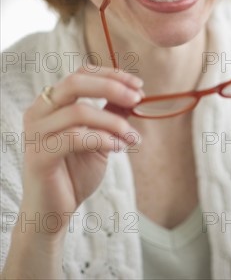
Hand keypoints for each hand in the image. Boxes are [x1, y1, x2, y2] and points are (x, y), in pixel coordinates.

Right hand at [20, 66, 142, 238]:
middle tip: (137, 98)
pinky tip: (118, 148)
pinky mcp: (39, 155)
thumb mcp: (100, 138)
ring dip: (113, 122)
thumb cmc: (75, 173)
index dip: (112, 75)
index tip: (139, 85)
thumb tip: (135, 94)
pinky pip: (74, 137)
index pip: (82, 73)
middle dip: (112, 87)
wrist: (53, 213)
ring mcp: (35, 132)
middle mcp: (39, 111)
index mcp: (52, 102)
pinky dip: (102, 139)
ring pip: (78, 111)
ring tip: (132, 137)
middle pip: (75, 82)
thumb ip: (112, 114)